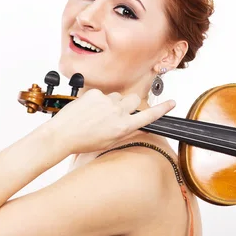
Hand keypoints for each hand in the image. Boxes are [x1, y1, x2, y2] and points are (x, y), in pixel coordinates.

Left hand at [47, 89, 175, 153]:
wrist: (63, 134)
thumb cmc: (84, 141)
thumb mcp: (109, 140)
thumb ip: (123, 128)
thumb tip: (130, 120)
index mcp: (124, 127)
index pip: (148, 115)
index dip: (162, 109)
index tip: (172, 103)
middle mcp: (118, 112)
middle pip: (134, 100)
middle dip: (130, 104)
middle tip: (119, 112)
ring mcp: (106, 101)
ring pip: (117, 97)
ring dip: (112, 103)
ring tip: (97, 115)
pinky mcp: (95, 93)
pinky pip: (102, 94)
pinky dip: (97, 100)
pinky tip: (88, 110)